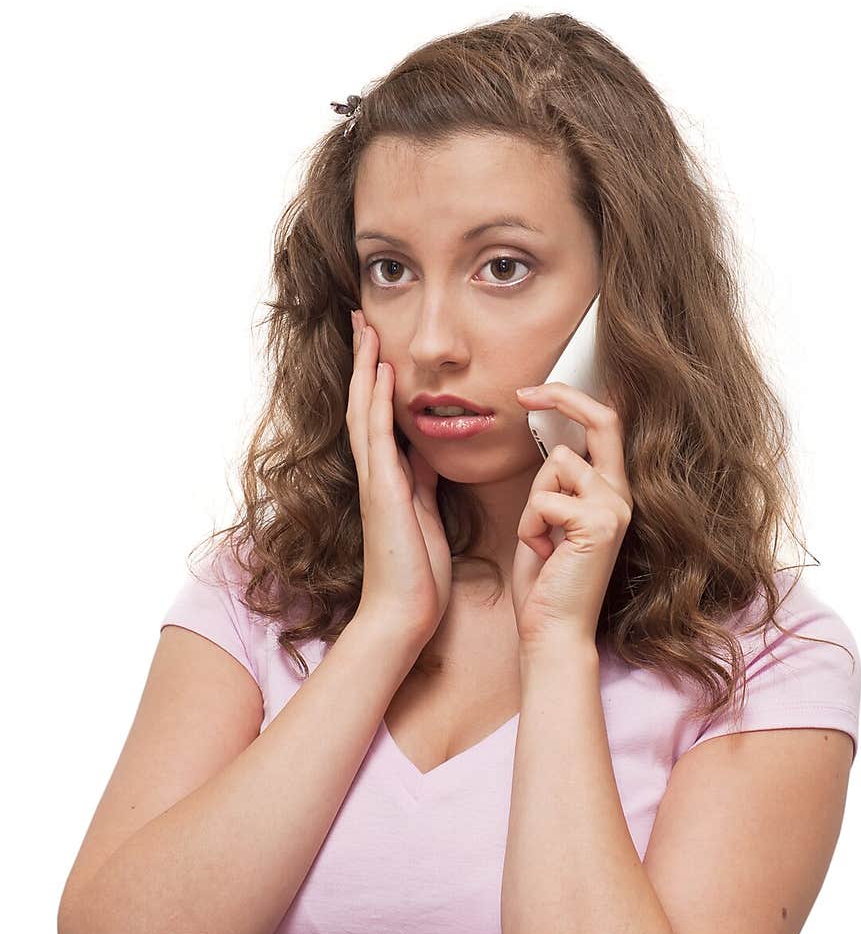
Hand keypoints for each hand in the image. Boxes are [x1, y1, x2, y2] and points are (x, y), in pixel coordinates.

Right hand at [347, 309, 451, 643]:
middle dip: (363, 361)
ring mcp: (375, 482)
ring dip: (364, 369)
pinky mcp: (383, 493)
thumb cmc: (418, 573)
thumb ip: (422, 482)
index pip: (378, 416)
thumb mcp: (427, 515)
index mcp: (389, 478)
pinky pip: (378, 438)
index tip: (378, 345)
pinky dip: (376, 403)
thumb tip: (424, 454)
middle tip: (361, 320)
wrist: (405, 613)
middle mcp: (376, 474)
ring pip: (364, 412)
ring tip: (365, 330)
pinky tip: (378, 374)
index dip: (376, 379)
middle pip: (363, 404)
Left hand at [511, 381, 632, 648]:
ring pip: (556, 464)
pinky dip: (529, 525)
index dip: (573, 399)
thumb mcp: (550, 519)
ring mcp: (615, 508)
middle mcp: (622, 495)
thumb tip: (550, 445)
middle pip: (603, 420)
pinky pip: (544, 499)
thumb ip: (557, 484)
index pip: (606, 426)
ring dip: (532, 502)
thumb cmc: (546, 581)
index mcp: (611, 492)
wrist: (553, 632)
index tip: (532, 392)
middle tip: (523, 393)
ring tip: (541, 540)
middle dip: (562, 397)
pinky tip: (543, 553)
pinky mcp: (599, 524)